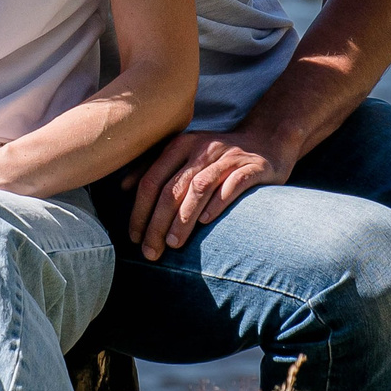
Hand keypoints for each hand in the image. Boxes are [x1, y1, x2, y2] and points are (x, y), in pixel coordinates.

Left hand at [123, 130, 291, 260]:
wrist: (266, 139)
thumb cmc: (218, 156)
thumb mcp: (185, 154)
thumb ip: (155, 167)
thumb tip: (123, 188)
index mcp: (181, 146)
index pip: (152, 180)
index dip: (140, 210)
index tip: (135, 238)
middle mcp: (202, 149)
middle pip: (172, 188)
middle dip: (158, 223)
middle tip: (151, 251)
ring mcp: (229, 157)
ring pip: (200, 187)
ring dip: (184, 217)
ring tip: (174, 243)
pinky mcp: (253, 167)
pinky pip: (234, 183)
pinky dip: (218, 202)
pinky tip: (207, 221)